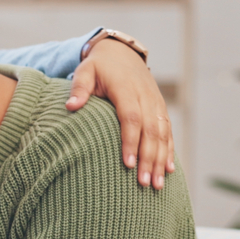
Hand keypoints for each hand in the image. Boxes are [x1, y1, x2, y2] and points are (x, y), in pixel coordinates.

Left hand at [67, 39, 173, 189]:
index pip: (131, 117)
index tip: (126, 164)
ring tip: (156, 185)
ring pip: (162, 134)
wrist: (121, 53)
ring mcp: (156, 103)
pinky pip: (168, 132)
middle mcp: (146, 97)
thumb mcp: (85, 71)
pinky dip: (169, 151)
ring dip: (161, 160)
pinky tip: (168, 170)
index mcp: (127, 89)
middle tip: (144, 184)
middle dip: (149, 158)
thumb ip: (79, 88)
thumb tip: (71, 107)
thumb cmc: (98, 67)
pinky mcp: (161, 109)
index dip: (130, 141)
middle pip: (151, 130)